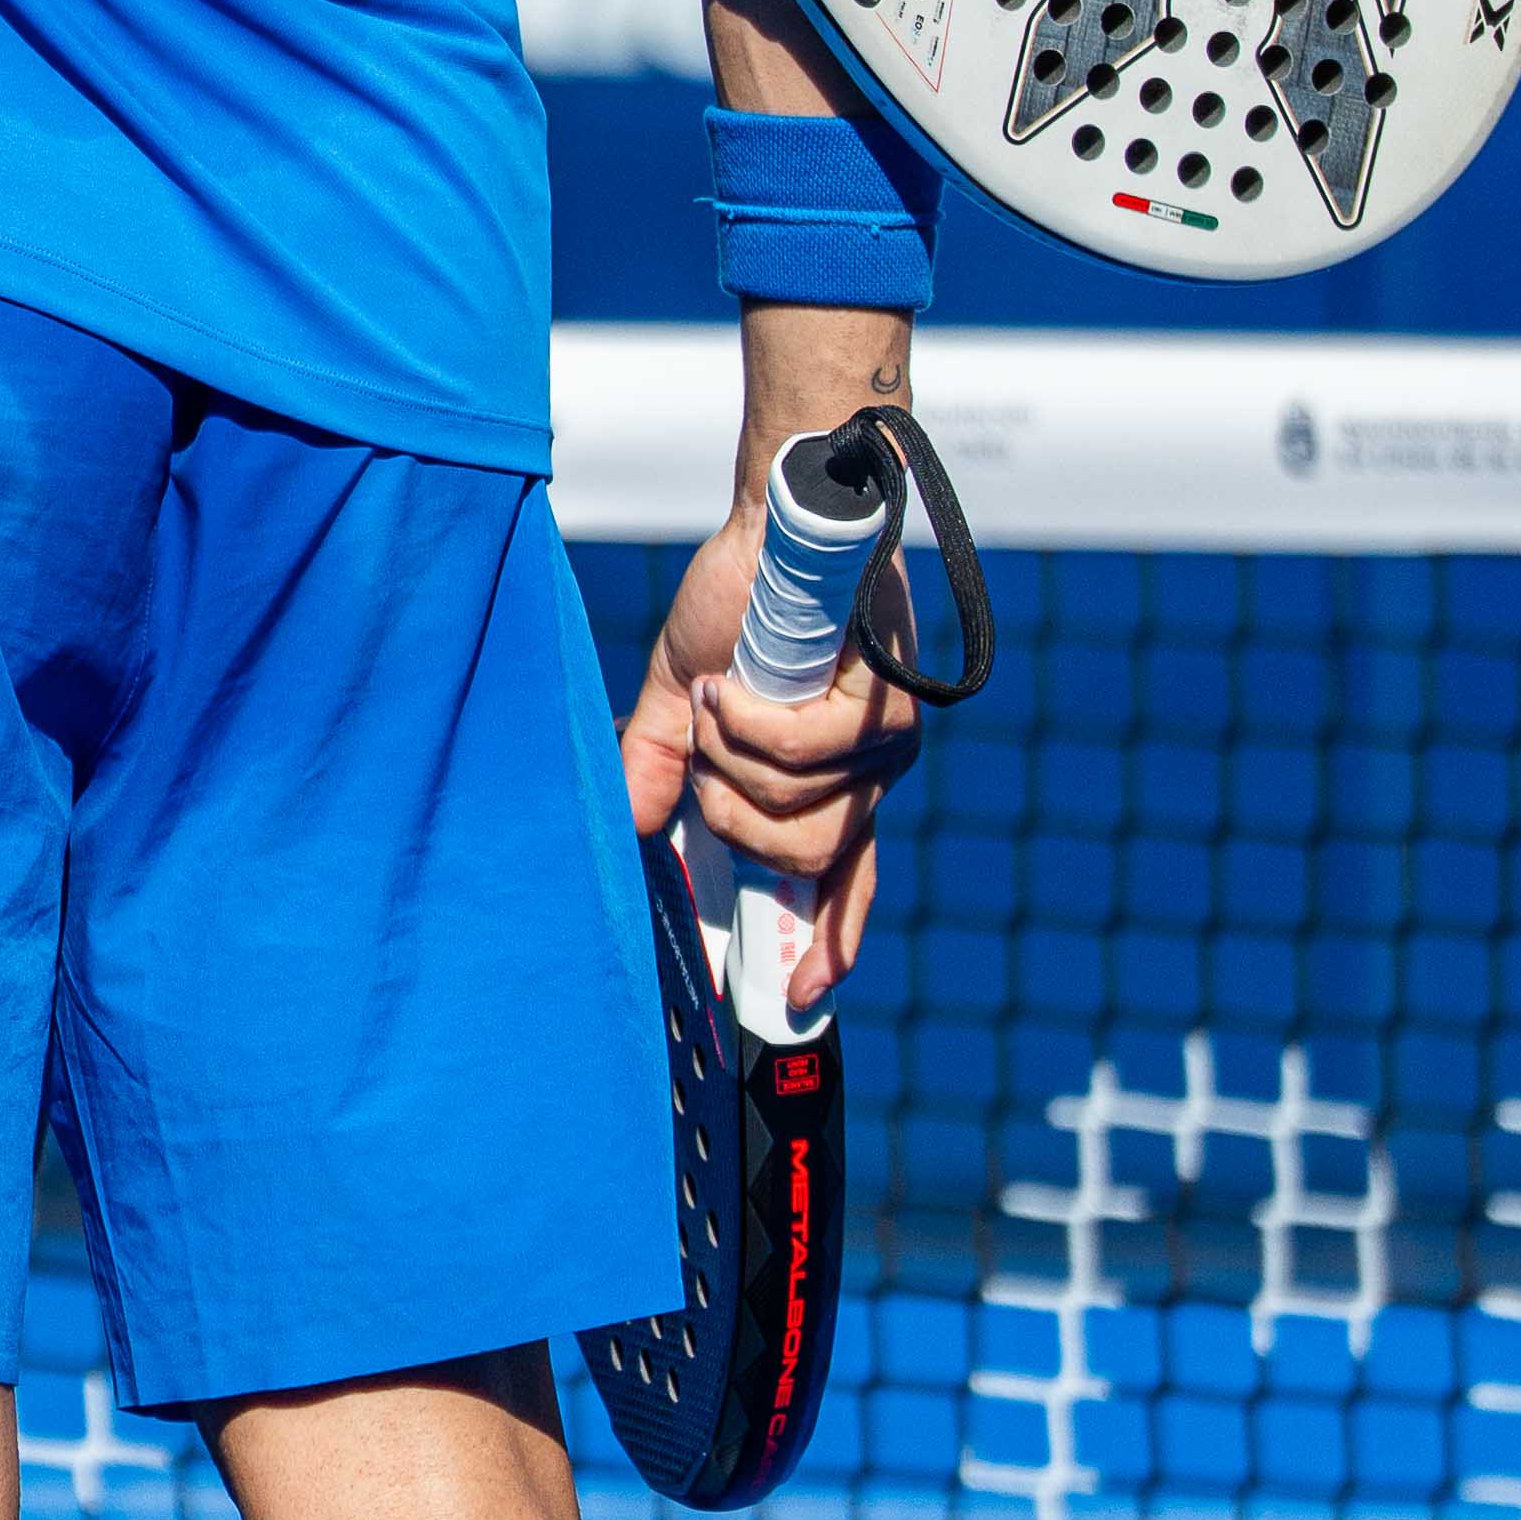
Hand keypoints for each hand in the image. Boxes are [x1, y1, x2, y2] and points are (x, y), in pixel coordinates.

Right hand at [617, 493, 918, 1008]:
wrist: (777, 520)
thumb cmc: (740, 598)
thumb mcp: (685, 692)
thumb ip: (663, 761)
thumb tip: (637, 828)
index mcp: (833, 783)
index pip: (844, 884)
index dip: (828, 944)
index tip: (802, 999)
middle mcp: (869, 778)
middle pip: (799, 856)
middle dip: (729, 808)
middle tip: (706, 741)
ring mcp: (884, 748)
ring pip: (793, 809)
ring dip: (730, 754)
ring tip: (721, 689)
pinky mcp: (882, 708)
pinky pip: (800, 752)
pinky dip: (746, 721)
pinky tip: (730, 679)